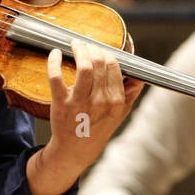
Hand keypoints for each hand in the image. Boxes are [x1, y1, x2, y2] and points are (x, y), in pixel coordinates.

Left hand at [29, 40, 143, 194]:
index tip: (100, 50)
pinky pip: (56, 77)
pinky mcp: (61, 103)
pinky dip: (54, 61)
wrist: (75, 150)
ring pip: (83, 67)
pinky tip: (55, 53)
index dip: (106, 53)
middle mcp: (100, 101)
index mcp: (115, 101)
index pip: (114, 66)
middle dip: (92, 48)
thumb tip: (140, 76)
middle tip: (86, 45)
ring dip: (79, 50)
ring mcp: (80, 102)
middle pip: (99, 63)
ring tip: (75, 44)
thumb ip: (131, 94)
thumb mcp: (119, 114)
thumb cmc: (97, 129)